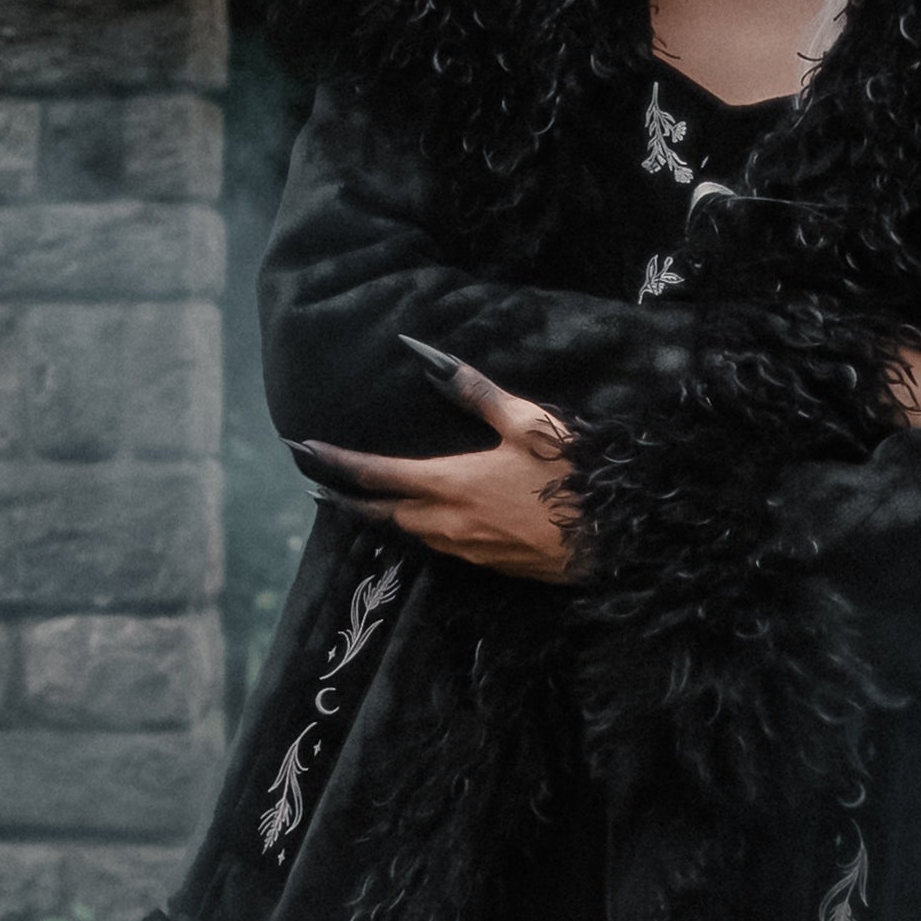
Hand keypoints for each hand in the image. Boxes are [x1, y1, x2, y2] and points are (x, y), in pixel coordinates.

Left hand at [289, 362, 577, 581]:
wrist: (617, 539)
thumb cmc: (575, 474)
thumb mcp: (528, 421)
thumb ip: (474, 392)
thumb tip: (423, 356)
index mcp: (450, 483)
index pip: (376, 474)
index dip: (335, 462)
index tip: (302, 452)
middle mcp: (449, 523)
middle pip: (382, 513)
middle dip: (346, 500)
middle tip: (316, 489)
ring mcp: (469, 550)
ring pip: (410, 534)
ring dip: (382, 518)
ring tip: (362, 504)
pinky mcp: (492, 565)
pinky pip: (440, 548)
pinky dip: (418, 532)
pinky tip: (424, 524)